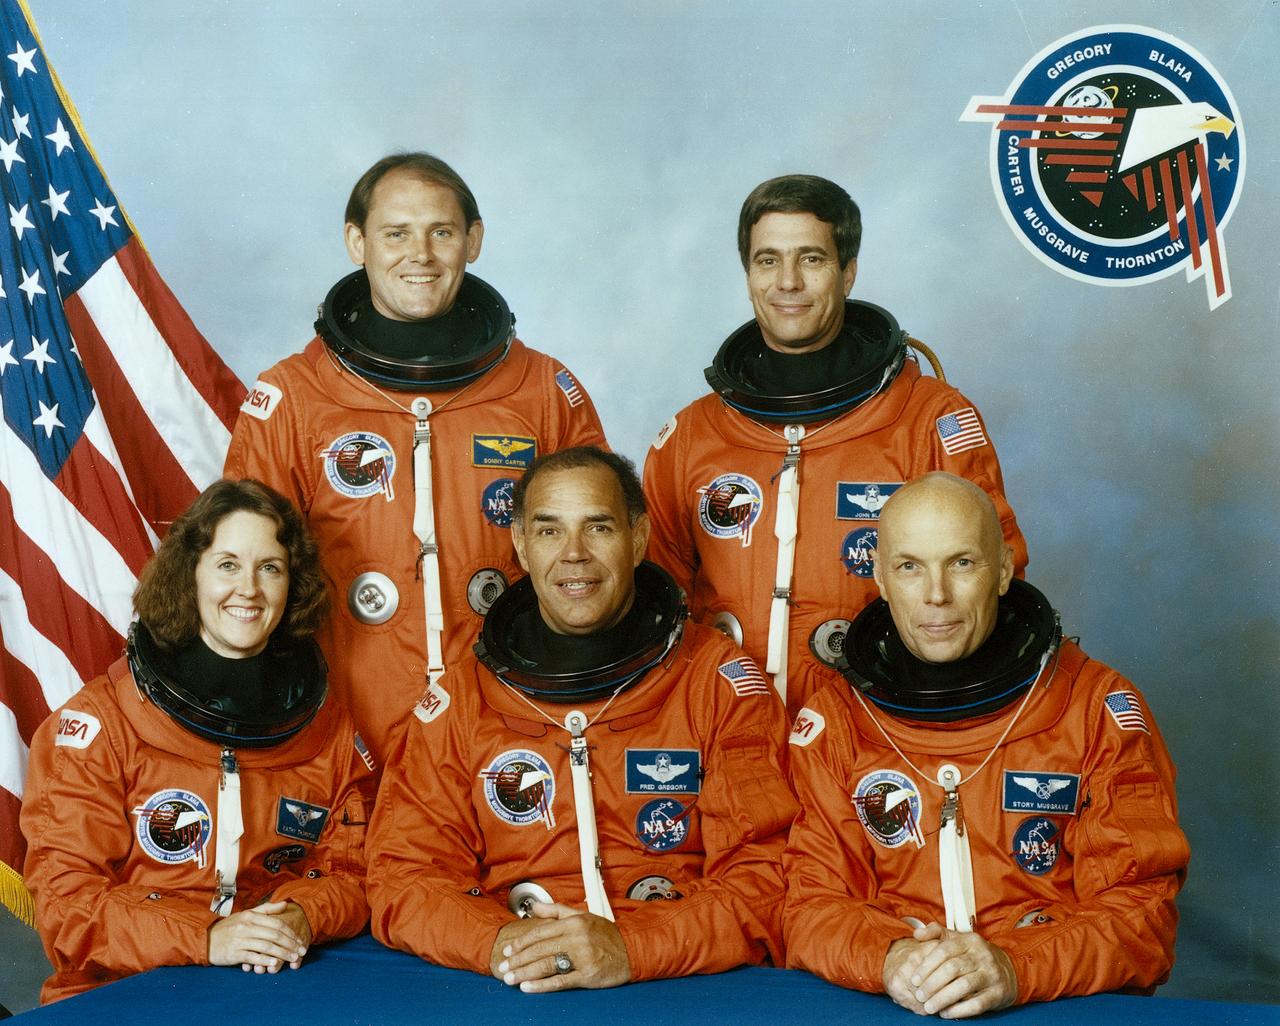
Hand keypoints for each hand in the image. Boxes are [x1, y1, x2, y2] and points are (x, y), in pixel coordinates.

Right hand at [208, 900, 310, 973]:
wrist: (206, 939)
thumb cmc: (230, 927)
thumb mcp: (246, 914)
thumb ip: (266, 909)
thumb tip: (285, 904)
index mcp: (251, 916)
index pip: (276, 924)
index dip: (291, 933)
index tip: (300, 940)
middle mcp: (246, 926)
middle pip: (274, 936)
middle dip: (290, 944)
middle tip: (301, 951)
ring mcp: (240, 940)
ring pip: (266, 947)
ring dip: (282, 953)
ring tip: (293, 958)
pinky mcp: (234, 953)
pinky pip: (253, 957)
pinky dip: (265, 960)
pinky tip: (275, 963)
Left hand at [490, 901, 630, 992]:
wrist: (631, 950)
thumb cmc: (606, 934)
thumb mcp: (582, 915)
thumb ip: (556, 911)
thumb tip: (534, 906)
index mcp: (573, 922)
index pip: (540, 931)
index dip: (522, 942)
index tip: (509, 950)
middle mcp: (576, 937)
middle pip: (540, 949)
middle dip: (518, 959)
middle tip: (503, 967)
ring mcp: (582, 956)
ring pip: (547, 964)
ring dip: (525, 973)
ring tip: (510, 978)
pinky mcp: (587, 974)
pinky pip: (560, 980)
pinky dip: (542, 985)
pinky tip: (528, 987)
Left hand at [883, 922, 1016, 1018]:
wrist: (1009, 970)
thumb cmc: (974, 955)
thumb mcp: (958, 939)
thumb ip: (936, 933)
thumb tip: (916, 934)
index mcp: (970, 941)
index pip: (944, 950)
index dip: (927, 966)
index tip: (914, 979)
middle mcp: (982, 956)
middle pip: (952, 969)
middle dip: (932, 984)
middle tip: (919, 995)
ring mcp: (991, 975)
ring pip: (963, 987)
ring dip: (942, 998)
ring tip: (928, 1007)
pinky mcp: (998, 994)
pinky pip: (977, 1004)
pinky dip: (959, 1010)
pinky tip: (946, 1013)